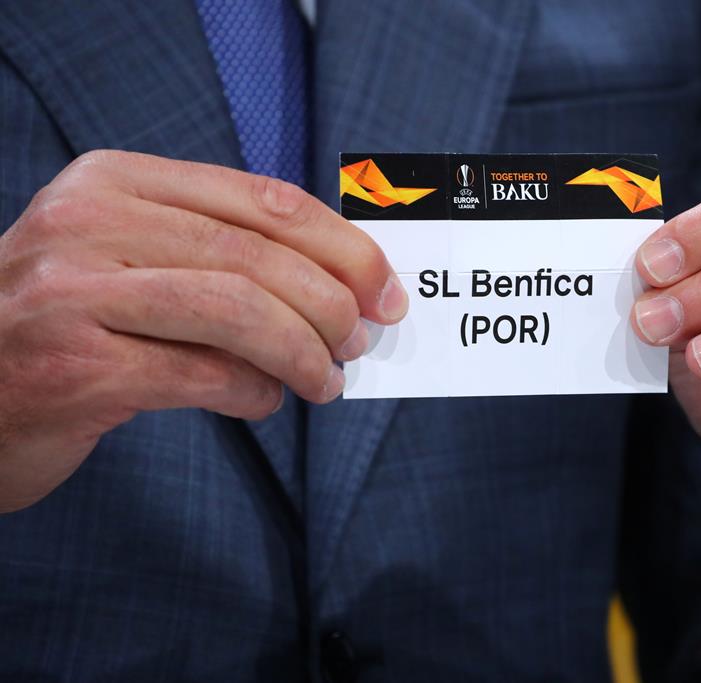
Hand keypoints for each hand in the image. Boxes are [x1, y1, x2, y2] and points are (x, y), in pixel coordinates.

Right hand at [0, 150, 407, 512]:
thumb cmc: (65, 323)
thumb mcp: (129, 259)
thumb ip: (218, 255)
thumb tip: (341, 284)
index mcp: (114, 182)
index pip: (261, 200)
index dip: (340, 245)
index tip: (384, 285)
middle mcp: (89, 223)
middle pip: (258, 255)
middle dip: (333, 302)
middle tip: (363, 339)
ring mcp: (74, 293)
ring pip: (237, 310)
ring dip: (304, 351)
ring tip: (328, 379)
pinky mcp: (76, 367)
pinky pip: (203, 376)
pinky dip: (254, 392)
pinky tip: (263, 400)